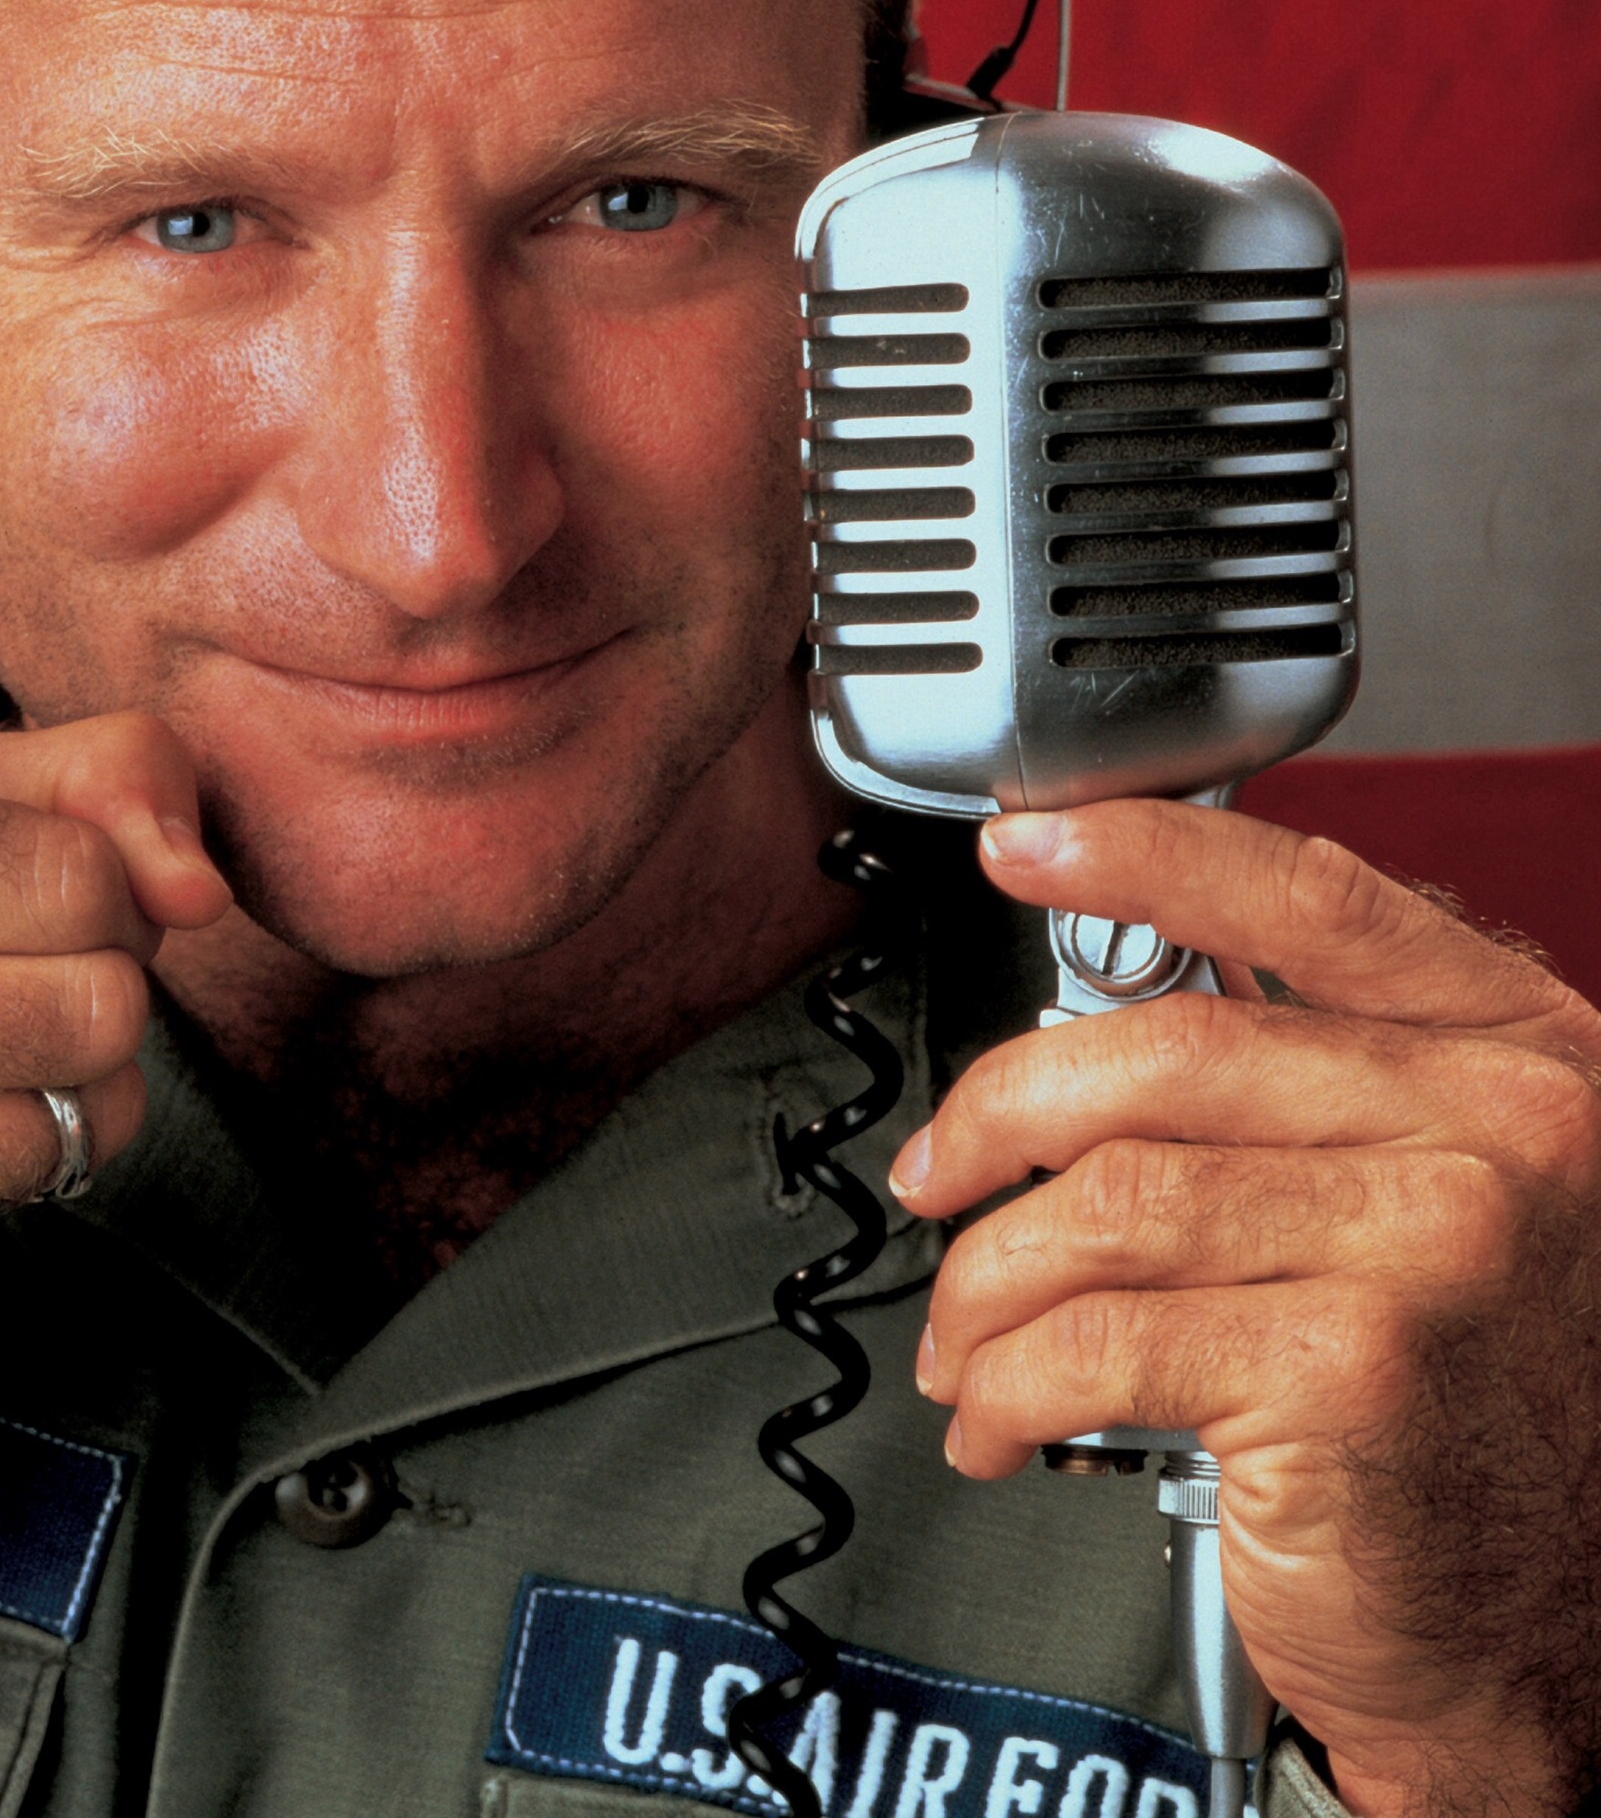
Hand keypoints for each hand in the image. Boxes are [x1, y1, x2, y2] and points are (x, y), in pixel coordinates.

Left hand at [891, 801, 1600, 1817]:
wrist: (1558, 1633)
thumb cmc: (1481, 1410)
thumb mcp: (1451, 1201)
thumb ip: (1324, 1089)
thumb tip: (1101, 1026)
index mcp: (1518, 1058)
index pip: (1312, 903)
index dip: (1144, 854)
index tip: (1024, 843)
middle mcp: (1498, 1135)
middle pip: (1169, 1050)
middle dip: (1002, 1108)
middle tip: (938, 1171)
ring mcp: (1430, 1250)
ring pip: (1109, 1200)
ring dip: (989, 1276)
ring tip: (963, 1336)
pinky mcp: (1348, 1376)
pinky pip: (1100, 1339)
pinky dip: (1008, 1381)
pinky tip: (999, 1415)